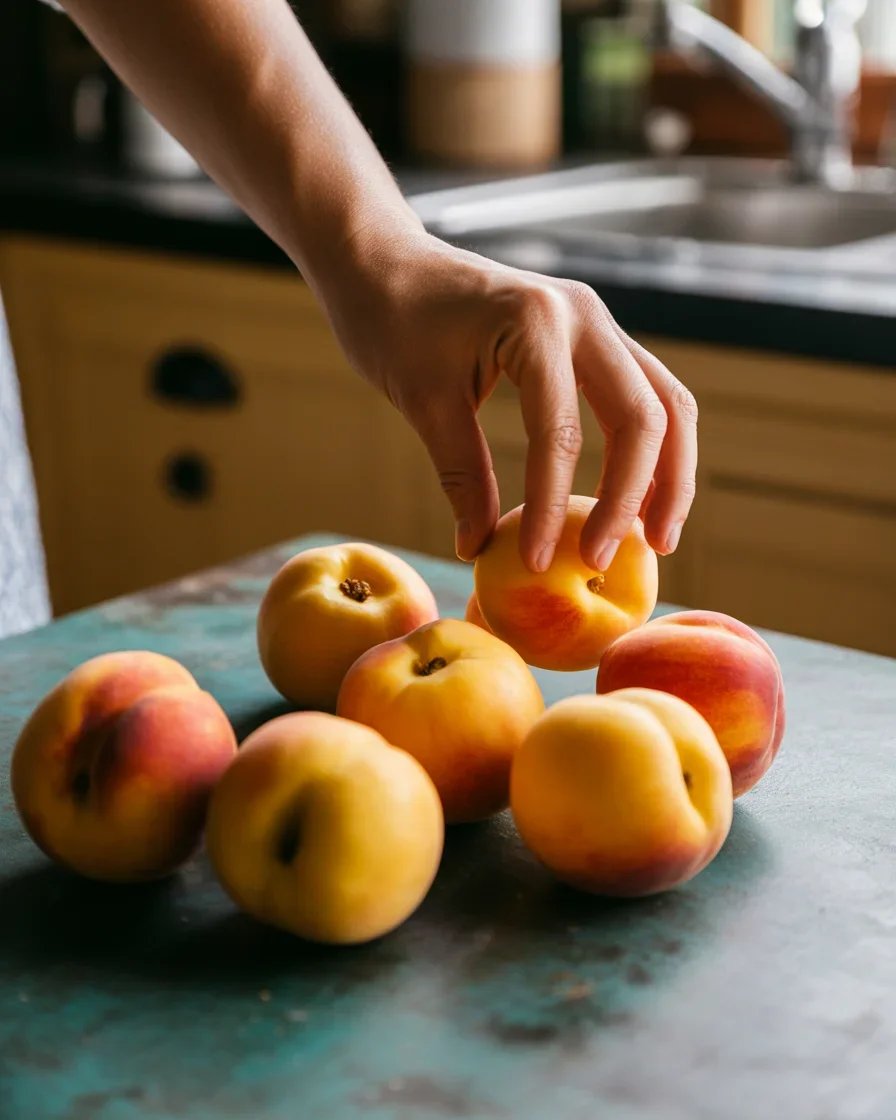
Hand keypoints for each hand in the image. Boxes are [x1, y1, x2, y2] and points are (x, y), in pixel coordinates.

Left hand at [318, 227, 697, 572]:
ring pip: (666, 403)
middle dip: (634, 497)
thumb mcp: (422, 401)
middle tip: (608, 561)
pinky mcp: (594, 335)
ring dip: (668, 475)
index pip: (561, 433)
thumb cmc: (391, 320)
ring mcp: (596, 321)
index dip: (552, 507)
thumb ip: (462, 476)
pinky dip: (651, 447)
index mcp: (536, 322)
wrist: (386, 260)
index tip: (538, 562)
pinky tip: (637, 496)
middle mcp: (583, 314)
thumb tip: (479, 550)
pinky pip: (646, 394)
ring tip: (656, 538)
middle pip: (645, 417)